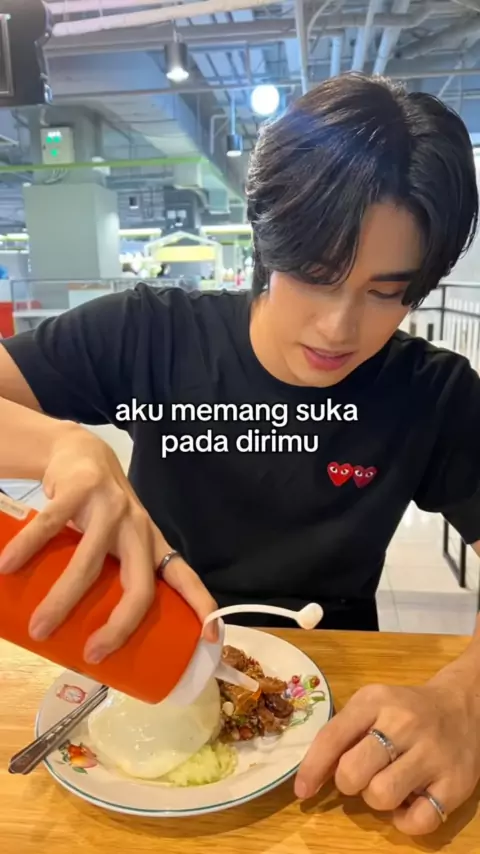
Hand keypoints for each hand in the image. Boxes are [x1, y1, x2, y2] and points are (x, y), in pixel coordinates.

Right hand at [0, 426, 216, 661]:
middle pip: (138, 584)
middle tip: (94, 655)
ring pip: (89, 563)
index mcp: (151, 544)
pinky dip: (27, 549)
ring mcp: (110, 508)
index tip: (212, 639)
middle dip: (120, 624)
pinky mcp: (79, 490)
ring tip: (39, 630)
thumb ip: (114, 573)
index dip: (200, 606)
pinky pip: (50, 526)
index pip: (183, 576)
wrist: (82, 452)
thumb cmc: (101, 510)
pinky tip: (6, 568)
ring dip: (62, 600)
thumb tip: (93, 634)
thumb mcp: (120, 540)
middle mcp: (137, 527)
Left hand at [295, 679, 479, 835]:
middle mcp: (404, 723)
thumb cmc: (405, 710)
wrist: (462, 706)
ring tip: (386, 784)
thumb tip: (312, 774)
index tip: (303, 791)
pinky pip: (418, 820)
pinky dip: (405, 821)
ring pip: (382, 796)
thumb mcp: (372, 705)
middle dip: (348, 783)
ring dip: (376, 800)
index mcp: (376, 701)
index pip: (332, 737)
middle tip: (360, 777)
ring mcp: (432, 753)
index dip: (312, 769)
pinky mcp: (456, 782)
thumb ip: (344, 733)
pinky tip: (408, 803)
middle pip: (353, 772)